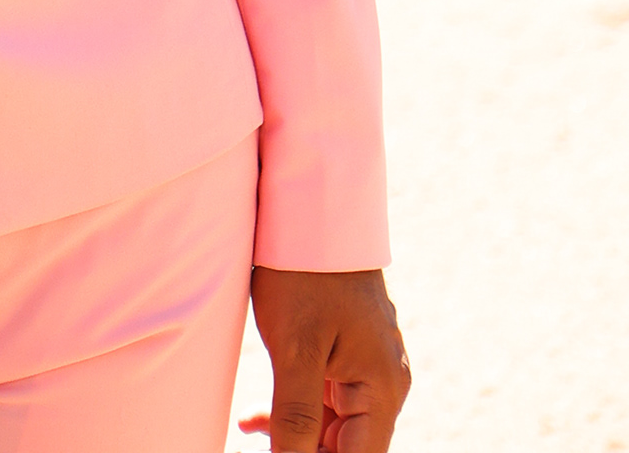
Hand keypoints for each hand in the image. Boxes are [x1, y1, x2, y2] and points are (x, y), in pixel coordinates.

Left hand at [242, 268, 409, 452]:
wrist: (310, 207)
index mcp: (382, 388)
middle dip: (305, 451)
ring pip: (333, 425)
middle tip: (258, 443)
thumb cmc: (305, 271)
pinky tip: (256, 418)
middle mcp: (383, 382)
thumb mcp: (294, 349)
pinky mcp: (346, 350)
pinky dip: (294, 409)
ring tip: (250, 429)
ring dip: (294, 433)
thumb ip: (296, 416)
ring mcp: (366, 365)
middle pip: (348, 446)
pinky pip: (324, 397)